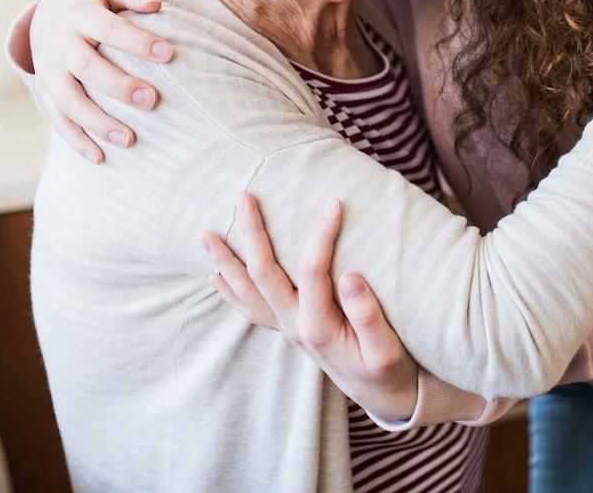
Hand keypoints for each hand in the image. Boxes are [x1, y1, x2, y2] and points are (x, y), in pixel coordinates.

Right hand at [28, 0, 172, 162]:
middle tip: (153, 101)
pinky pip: (57, 120)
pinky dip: (77, 140)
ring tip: (131, 140)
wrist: (46, 15)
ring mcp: (48, 70)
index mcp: (78, 13)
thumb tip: (155, 4)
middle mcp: (59, 43)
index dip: (136, 41)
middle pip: (86, 67)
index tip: (169, 54)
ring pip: (69, 101)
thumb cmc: (94, 3)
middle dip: (118, 86)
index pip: (108, 27)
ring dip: (98, 123)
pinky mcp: (44, 91)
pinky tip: (100, 158)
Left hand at [200, 193, 418, 422]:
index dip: (321, 235)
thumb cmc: (388, 369)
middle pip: (263, 274)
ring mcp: (286, 328)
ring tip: (204, 235)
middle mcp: (294, 326)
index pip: (312, 271)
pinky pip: (250, 309)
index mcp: (319, 326)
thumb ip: (369, 316)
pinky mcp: (288, 329)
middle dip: (251, 233)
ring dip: (224, 262)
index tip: (334, 202)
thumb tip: (350, 277)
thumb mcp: (388, 350)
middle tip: (242, 196)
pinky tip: (216, 276)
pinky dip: (230, 291)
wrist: (381, 395)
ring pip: (246, 292)